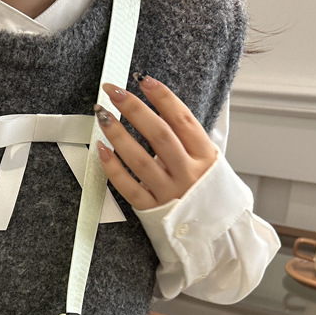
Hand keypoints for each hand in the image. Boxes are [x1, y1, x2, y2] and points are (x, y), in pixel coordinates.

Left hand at [95, 75, 217, 210]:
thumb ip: (189, 139)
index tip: (144, 80)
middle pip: (159, 135)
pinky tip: (102, 149)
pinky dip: (113, 168)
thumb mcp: (210, 162)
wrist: (214, 234)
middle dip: (135, 110)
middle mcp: (188, 173)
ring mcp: (169, 193)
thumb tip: (163, 105)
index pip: (183, 120)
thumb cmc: (206, 192)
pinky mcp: (152, 210)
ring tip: (102, 115)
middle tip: (115, 92)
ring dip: (118, 134)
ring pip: (140, 160)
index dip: (163, 98)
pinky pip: (128, 187)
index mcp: (206, 156)